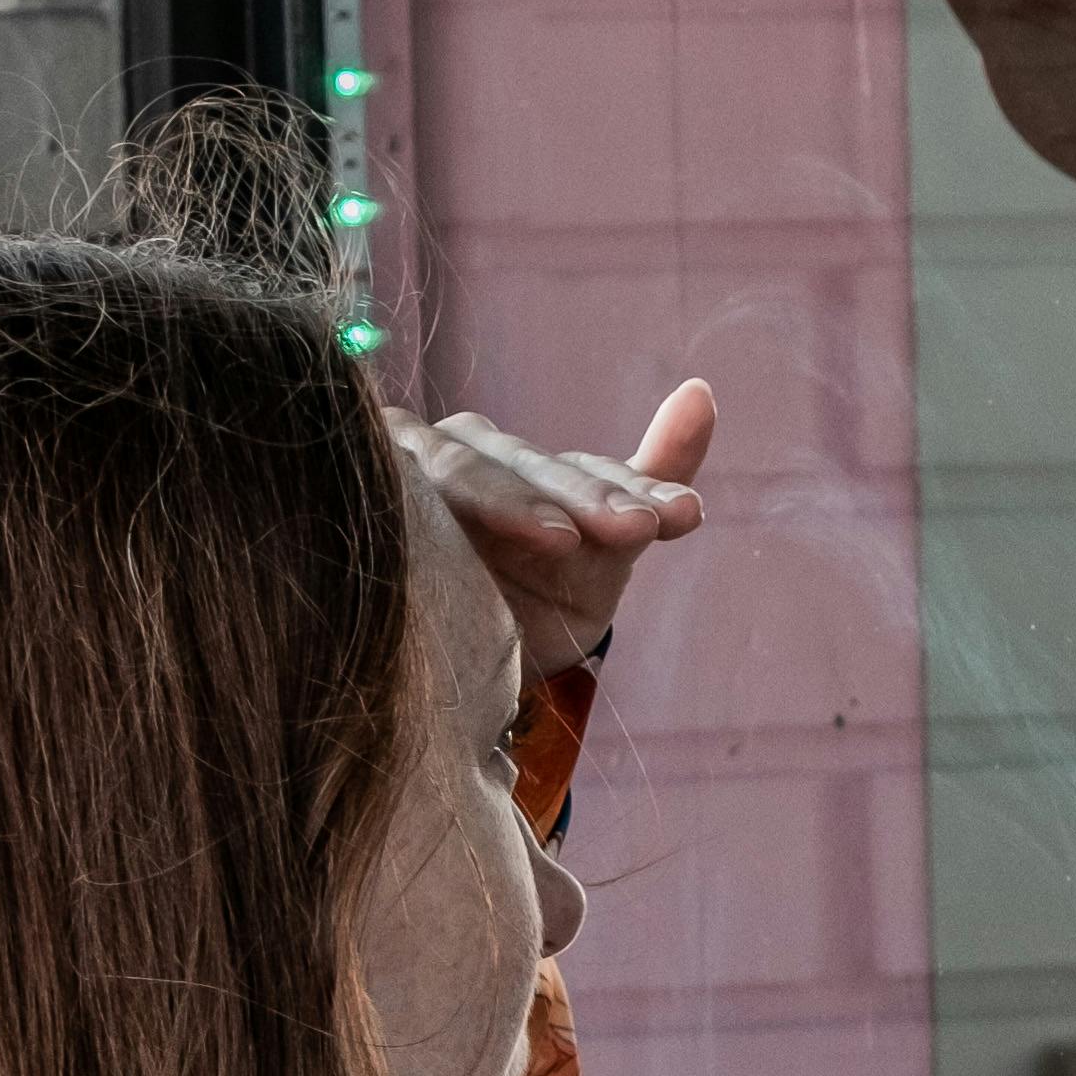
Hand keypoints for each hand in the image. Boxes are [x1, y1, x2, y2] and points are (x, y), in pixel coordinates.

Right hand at [405, 376, 714, 680]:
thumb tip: (703, 389)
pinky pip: (400, 473)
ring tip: (560, 538)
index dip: (632, 490)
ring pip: (468, 468)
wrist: (460, 686)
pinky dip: (425, 491)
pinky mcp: (372, 484)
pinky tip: (442, 512)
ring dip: (514, 498)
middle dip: (586, 498)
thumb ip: (652, 475)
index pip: (586, 472)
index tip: (681, 516)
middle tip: (634, 529)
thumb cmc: (533, 616)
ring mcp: (418, 466)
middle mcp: (474, 454)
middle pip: (532, 467)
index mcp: (533, 471)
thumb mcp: (604, 556)